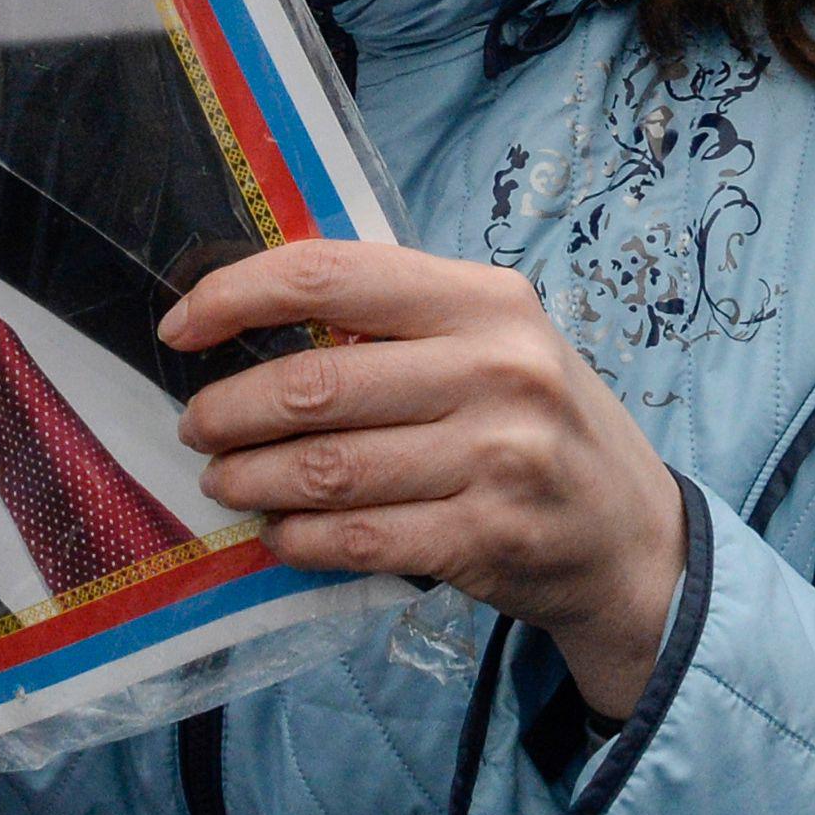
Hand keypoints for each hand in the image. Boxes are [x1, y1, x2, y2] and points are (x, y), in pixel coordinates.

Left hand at [165, 240, 685, 716]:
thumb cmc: (538, 423)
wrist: (634, 536)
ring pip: (327, 469)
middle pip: (315, 383)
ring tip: (222, 481)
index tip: (180, 329)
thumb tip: (252, 316)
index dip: (236, 296)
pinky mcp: (488, 538)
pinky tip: (277, 533)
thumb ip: (396, 322)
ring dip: (251, 480)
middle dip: (230, 410)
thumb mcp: (492, 341)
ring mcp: (498, 457)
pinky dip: (299, 539)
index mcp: (485, 299)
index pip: (330, 276)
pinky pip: (359, 539)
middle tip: (196, 427)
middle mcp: (497, 369)